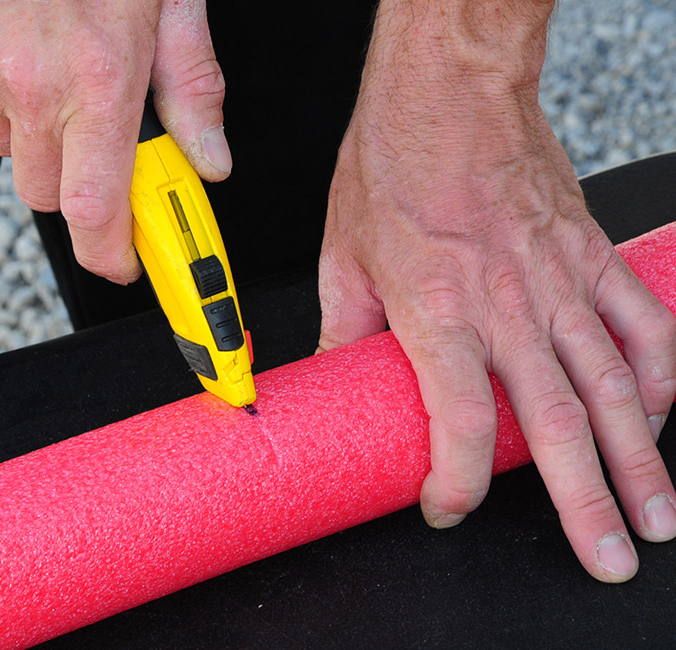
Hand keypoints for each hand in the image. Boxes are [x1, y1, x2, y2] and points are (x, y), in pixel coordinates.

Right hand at [0, 0, 230, 282]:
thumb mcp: (169, 1)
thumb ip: (193, 89)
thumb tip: (211, 161)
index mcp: (100, 78)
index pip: (100, 213)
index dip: (114, 256)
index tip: (128, 264)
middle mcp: (31, 85)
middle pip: (50, 195)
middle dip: (79, 180)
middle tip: (95, 127)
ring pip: (6, 146)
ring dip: (32, 124)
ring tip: (49, 52)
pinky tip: (8, 31)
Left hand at [318, 0, 675, 581]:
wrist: (448, 90)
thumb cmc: (394, 162)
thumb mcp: (343, 256)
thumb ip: (346, 331)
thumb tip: (337, 378)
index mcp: (439, 312)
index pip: (463, 423)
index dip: (458, 481)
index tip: (446, 506)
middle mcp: (508, 307)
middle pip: (558, 425)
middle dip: (587, 504)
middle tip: (607, 557)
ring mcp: (559, 282)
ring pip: (612, 387)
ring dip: (639, 457)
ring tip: (654, 513)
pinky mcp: (588, 254)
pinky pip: (640, 323)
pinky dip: (658, 373)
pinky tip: (659, 412)